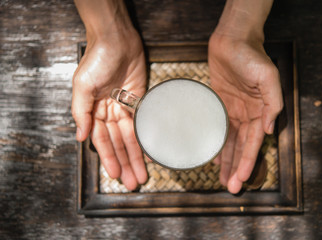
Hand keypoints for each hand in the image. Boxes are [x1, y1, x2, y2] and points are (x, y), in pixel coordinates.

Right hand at [71, 30, 147, 190]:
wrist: (117, 40)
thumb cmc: (96, 60)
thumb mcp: (82, 86)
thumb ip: (81, 112)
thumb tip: (80, 137)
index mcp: (93, 111)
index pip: (102, 141)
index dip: (110, 158)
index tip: (117, 175)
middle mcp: (109, 113)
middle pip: (119, 143)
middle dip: (126, 163)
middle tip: (134, 182)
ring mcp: (125, 107)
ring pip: (132, 137)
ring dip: (137, 156)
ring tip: (142, 175)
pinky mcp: (140, 101)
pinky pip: (143, 123)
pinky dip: (146, 138)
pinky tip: (151, 152)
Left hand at [208, 34, 282, 193]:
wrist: (232, 40)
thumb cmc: (251, 56)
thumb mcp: (268, 77)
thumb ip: (272, 103)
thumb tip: (270, 129)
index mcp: (260, 111)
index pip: (254, 142)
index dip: (248, 161)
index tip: (242, 179)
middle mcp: (247, 114)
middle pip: (241, 146)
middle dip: (237, 167)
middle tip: (230, 186)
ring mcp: (232, 110)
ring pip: (229, 141)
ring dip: (227, 159)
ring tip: (221, 177)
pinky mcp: (219, 104)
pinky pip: (217, 127)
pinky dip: (216, 142)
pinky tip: (213, 154)